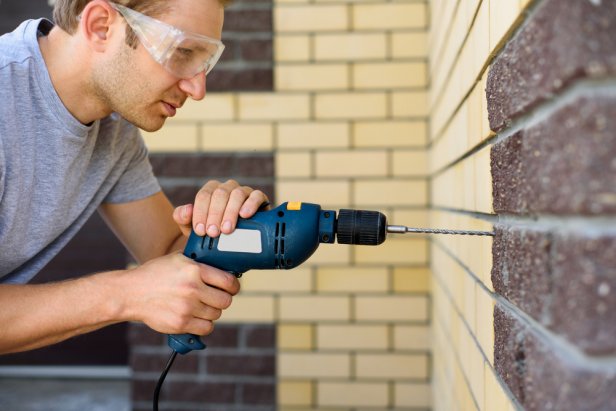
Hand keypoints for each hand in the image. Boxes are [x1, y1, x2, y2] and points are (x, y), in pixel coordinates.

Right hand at [123, 253, 240, 335]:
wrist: (131, 293)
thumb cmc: (154, 275)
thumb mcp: (178, 259)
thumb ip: (199, 262)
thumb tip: (222, 264)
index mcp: (194, 270)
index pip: (228, 281)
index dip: (234, 286)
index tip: (231, 288)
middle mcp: (192, 289)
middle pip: (225, 300)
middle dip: (222, 298)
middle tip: (215, 297)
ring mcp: (187, 308)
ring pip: (216, 314)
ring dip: (212, 311)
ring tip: (201, 305)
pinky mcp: (181, 323)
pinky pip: (206, 328)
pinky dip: (204, 324)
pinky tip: (196, 317)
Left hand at [172, 179, 268, 236]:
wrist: (234, 245)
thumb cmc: (214, 232)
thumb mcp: (194, 229)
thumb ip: (184, 219)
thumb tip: (186, 209)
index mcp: (211, 191)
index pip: (203, 195)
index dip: (200, 212)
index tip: (200, 230)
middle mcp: (227, 188)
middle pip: (220, 194)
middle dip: (215, 214)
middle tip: (213, 233)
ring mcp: (243, 191)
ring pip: (237, 194)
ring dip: (230, 212)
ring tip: (227, 229)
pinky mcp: (259, 198)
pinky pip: (256, 195)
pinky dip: (250, 204)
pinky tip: (245, 215)